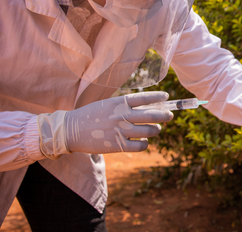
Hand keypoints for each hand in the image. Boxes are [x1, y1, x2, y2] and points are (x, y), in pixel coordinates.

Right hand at [37, 92, 172, 157]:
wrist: (71, 130)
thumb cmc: (91, 115)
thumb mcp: (108, 104)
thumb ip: (125, 106)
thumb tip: (147, 108)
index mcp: (119, 103)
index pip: (145, 98)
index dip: (158, 97)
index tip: (166, 97)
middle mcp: (122, 115)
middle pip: (152, 115)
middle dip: (164, 115)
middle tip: (169, 115)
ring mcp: (121, 131)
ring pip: (149, 130)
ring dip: (156, 129)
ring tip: (155, 129)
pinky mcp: (118, 145)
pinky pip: (140, 145)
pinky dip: (145, 143)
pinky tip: (143, 141)